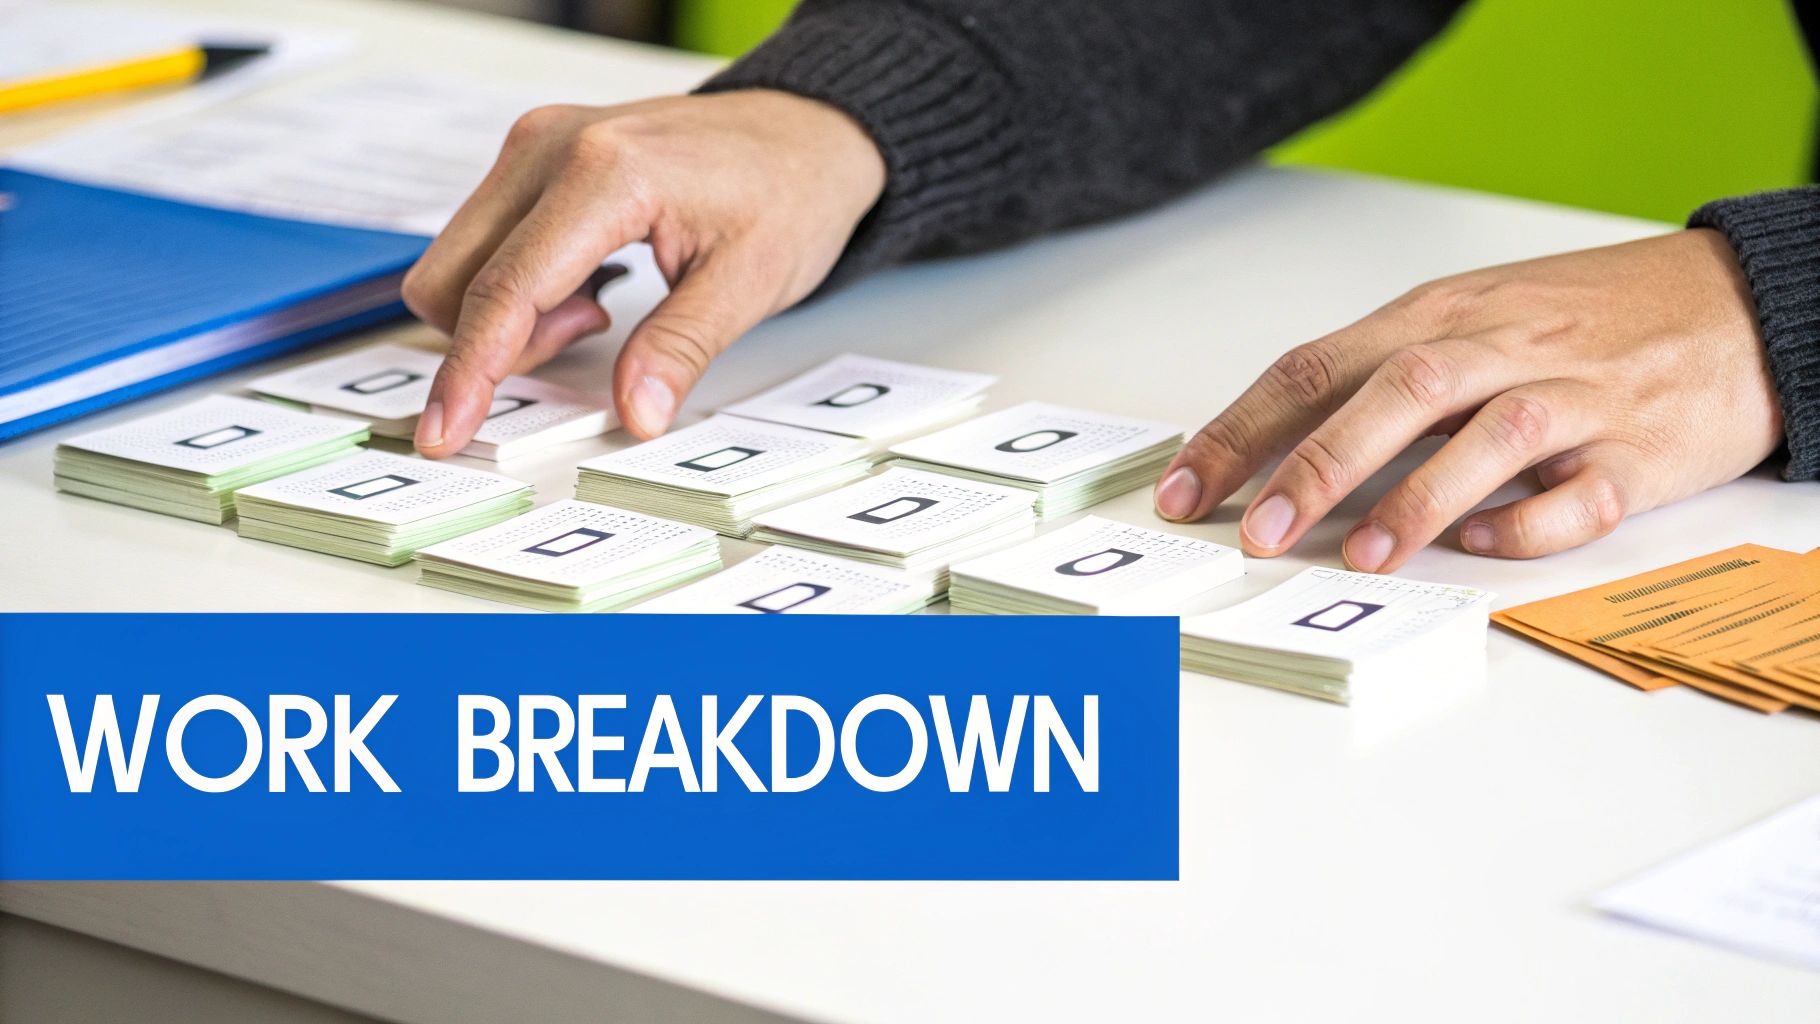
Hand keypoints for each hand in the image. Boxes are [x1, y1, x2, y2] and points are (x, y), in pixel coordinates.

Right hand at [401, 90, 886, 455]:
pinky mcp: (532, 155)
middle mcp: (549, 145)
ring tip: (599, 307)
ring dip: (510, 315)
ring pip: (457, 263)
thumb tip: (634, 411)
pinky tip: (588, 284)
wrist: (801, 131)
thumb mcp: (750, 283)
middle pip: (453, 278)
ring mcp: (534, 144)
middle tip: (597, 333)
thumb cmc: (786, 190)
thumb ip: (680, 349)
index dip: (470, 371)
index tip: (447, 429)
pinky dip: (518, 288)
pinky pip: (483, 243)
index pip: (506, 290)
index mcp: (604, 172)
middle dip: (501, 342)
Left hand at [1152, 229, 1782, 569]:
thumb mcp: (1467, 321)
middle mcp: (1498, 346)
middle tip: (1256, 532)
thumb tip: (1270, 452)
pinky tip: (1485, 547)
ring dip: (1417, 497)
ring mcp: (1572, 395)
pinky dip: (1528, 523)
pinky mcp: (1638, 449)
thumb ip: (1377, 378)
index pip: (1315, 366)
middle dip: (1316, 465)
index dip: (1241, 430)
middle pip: (1394, 391)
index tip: (1184, 490)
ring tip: (1360, 556)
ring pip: (1487, 434)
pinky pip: (1581, 491)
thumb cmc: (1580, 318)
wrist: (1734, 303)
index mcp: (1437, 315)